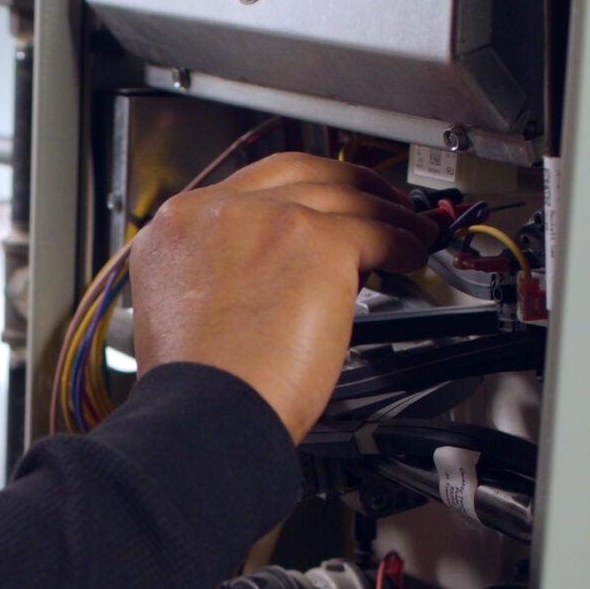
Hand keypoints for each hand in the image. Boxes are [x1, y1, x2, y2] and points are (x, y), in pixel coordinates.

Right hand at [125, 153, 434, 439]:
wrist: (205, 413)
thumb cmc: (197, 388)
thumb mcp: (185, 309)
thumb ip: (222, 273)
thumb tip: (274, 273)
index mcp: (179, 226)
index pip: (250, 185)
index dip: (296, 191)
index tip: (317, 205)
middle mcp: (219, 211)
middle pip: (302, 175)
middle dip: (347, 184)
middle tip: (374, 200)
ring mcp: (270, 220)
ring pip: (344, 198)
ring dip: (386, 212)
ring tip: (408, 229)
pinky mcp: (318, 243)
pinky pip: (376, 231)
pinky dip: (402, 241)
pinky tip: (410, 254)